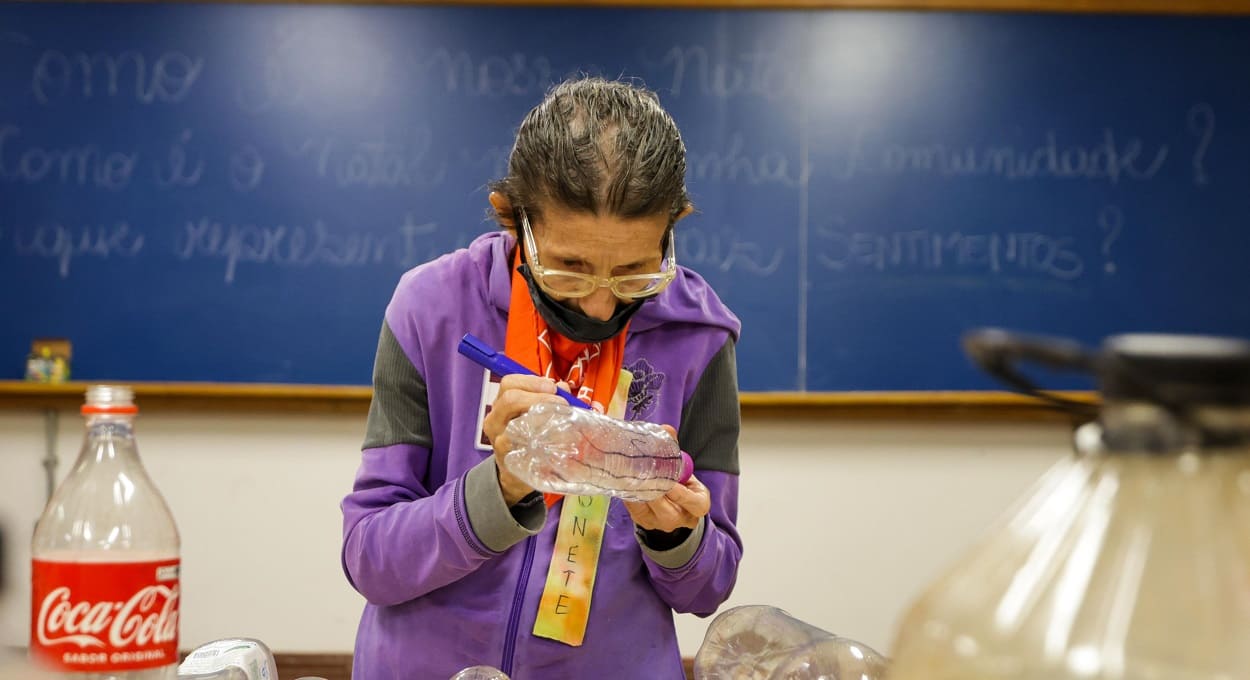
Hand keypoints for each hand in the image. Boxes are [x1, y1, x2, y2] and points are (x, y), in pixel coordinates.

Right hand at [482, 374, 569, 504]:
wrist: (514, 473)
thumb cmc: (527, 437)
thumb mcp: (532, 414)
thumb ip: (547, 399)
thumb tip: (564, 387)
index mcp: (501, 403)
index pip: (509, 383)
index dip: (531, 381)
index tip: (552, 387)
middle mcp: (495, 419)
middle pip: (509, 399)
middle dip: (538, 397)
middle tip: (560, 403)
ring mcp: (498, 440)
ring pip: (513, 424)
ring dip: (540, 418)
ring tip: (559, 419)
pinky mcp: (508, 458)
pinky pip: (521, 447)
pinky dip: (538, 441)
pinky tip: (553, 440)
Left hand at [623, 425, 710, 531]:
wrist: (673, 504)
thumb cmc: (682, 483)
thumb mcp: (685, 470)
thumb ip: (676, 453)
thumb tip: (667, 430)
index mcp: (698, 506)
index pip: (694, 504)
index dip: (681, 495)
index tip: (670, 483)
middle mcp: (680, 519)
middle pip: (668, 512)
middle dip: (655, 494)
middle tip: (644, 476)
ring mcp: (660, 523)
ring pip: (648, 512)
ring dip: (639, 493)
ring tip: (630, 476)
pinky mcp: (642, 521)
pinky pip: (634, 509)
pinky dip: (628, 494)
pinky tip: (622, 481)